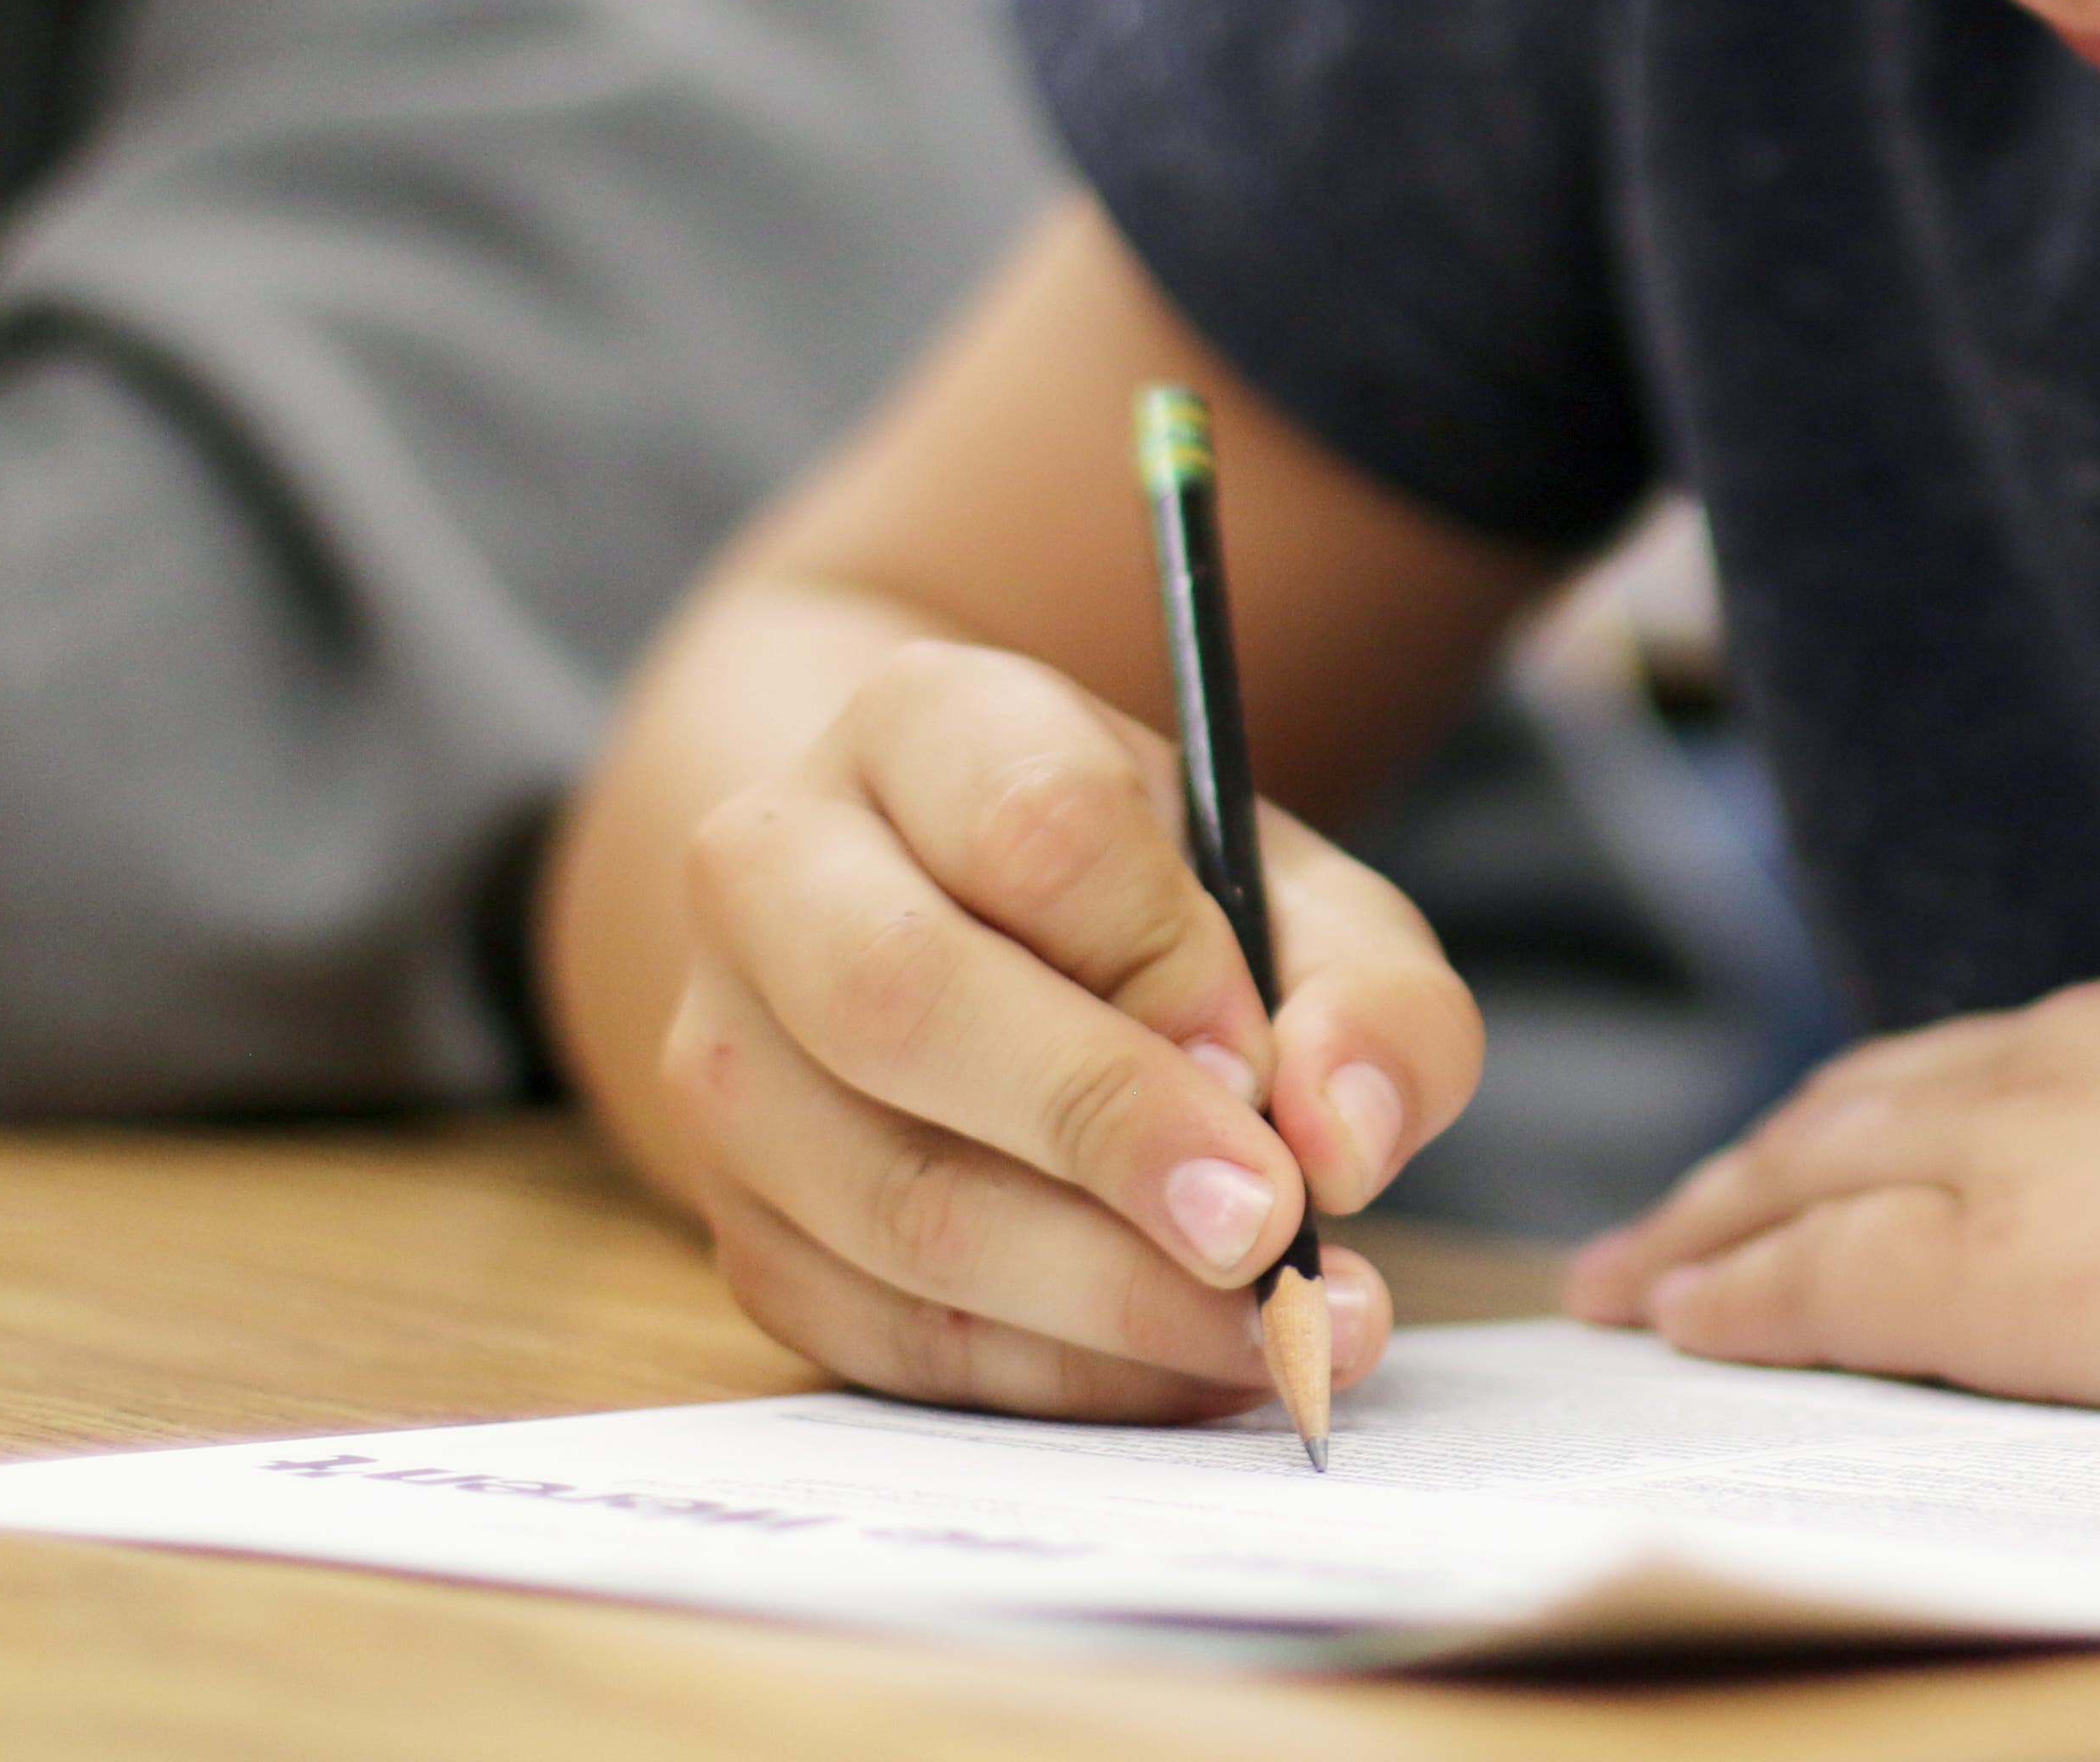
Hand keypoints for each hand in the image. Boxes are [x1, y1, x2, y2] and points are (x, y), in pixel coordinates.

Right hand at [657, 639, 1483, 1417]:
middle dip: (1106, 1132)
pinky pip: (888, 1329)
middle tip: (1269, 1230)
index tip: (1265, 1061)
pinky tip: (1189, 1367)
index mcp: (921, 726)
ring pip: (890, 1197)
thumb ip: (1371, 995)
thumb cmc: (1156, 909)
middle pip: (902, 1003)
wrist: (960, 937)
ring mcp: (728, 1058)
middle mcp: (776, 871)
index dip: (1164, 957)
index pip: (1032, 825)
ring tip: (1275, 1328)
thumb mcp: (1299, 896)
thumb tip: (1345, 1141)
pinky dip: (1060, 1373)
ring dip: (1105, 1294)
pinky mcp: (741, 1223)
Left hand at [1566, 933, 2099, 1427]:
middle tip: (1679, 1208)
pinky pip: (1819, 1282)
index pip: (2008, 1059)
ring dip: (1707, 1224)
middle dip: (1766, 1156)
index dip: (1905, 1102)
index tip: (1840, 1135)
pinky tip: (1672, 1319)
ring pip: (1810, 1177)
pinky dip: (1733, 1296)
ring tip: (1626, 1274)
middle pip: (1873, 1100)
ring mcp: (2031, 1156)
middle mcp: (2084, 1058)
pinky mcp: (2000, 1277)